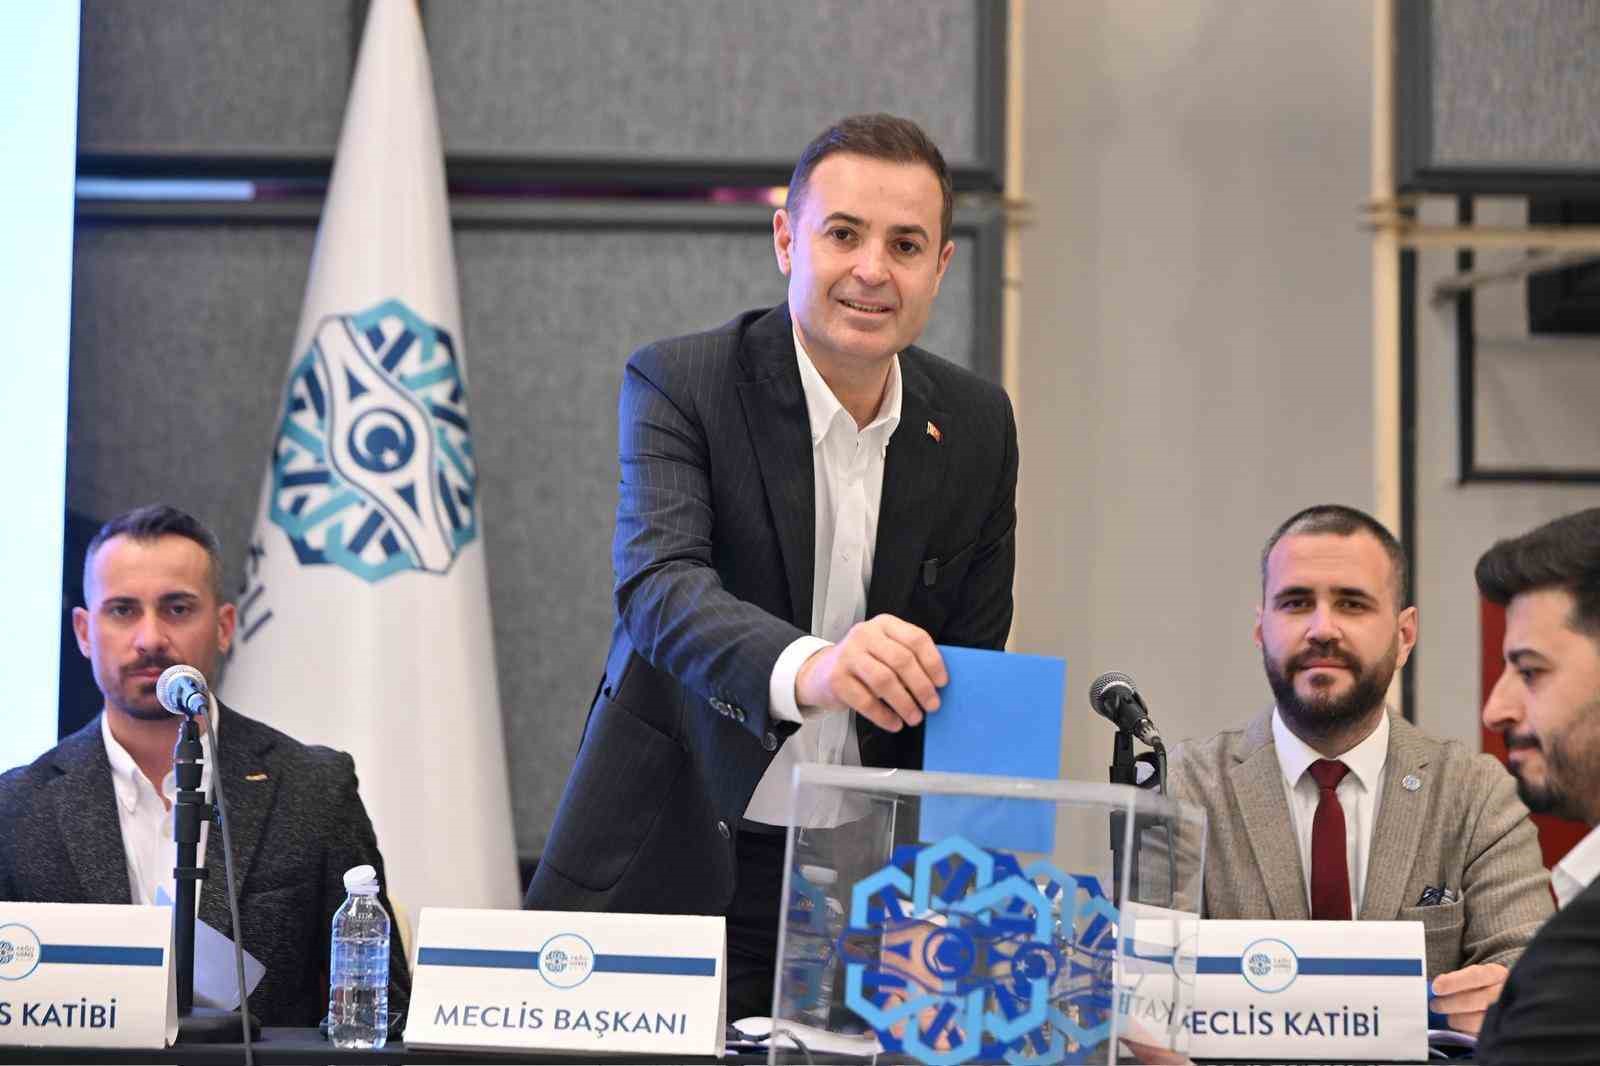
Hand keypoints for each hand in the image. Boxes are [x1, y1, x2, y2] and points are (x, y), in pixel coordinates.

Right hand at [794, 615, 946, 732]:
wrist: (821, 671)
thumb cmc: (864, 663)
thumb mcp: (885, 650)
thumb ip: (908, 658)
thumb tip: (936, 685)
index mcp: (884, 624)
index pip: (916, 638)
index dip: (933, 662)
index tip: (942, 683)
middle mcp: (865, 634)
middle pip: (902, 660)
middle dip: (921, 686)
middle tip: (932, 705)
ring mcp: (848, 655)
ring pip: (884, 680)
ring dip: (904, 703)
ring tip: (915, 718)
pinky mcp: (837, 678)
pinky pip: (866, 700)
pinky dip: (884, 716)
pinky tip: (894, 723)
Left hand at [1428, 962, 1507, 1033]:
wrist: (1502, 996)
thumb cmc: (1481, 985)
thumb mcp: (1473, 975)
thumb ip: (1455, 980)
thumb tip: (1435, 988)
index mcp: (1496, 974)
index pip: (1475, 976)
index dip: (1453, 982)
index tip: (1436, 988)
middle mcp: (1504, 992)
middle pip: (1475, 1000)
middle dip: (1450, 1004)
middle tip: (1435, 1006)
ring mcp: (1506, 1013)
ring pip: (1478, 1020)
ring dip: (1458, 1020)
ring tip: (1449, 1018)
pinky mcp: (1503, 1030)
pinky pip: (1481, 1034)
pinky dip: (1467, 1031)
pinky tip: (1461, 1027)